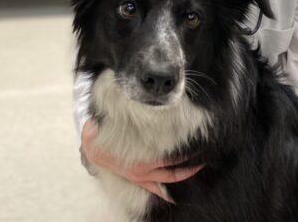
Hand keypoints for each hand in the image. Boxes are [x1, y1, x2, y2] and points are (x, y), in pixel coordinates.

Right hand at [81, 119, 204, 202]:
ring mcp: (142, 178)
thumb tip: (132, 99)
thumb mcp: (114, 125)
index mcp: (141, 158)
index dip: (186, 155)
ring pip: (168, 181)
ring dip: (184, 177)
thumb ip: (124, 116)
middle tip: (205, 160)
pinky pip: (154, 190)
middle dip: (191, 167)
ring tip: (198, 170)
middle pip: (174, 172)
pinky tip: (174, 197)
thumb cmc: (103, 137)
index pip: (169, 158)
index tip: (199, 146)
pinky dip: (165, 194)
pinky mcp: (139, 181)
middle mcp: (144, 170)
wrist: (92, 153)